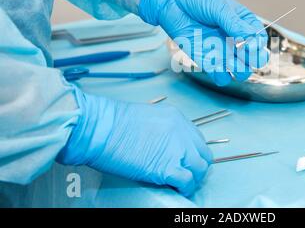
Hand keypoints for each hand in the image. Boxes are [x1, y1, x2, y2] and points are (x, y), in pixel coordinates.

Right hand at [58, 88, 211, 196]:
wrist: (101, 128)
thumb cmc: (114, 123)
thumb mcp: (148, 116)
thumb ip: (163, 129)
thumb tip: (165, 145)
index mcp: (177, 118)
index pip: (198, 139)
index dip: (193, 153)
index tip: (187, 161)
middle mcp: (182, 132)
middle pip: (203, 155)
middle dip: (197, 167)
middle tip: (186, 174)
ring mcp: (178, 149)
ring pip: (200, 169)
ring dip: (192, 179)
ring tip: (181, 184)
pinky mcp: (168, 167)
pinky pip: (187, 181)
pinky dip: (184, 187)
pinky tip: (176, 188)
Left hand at [138, 0, 268, 85]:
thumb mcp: (218, 5)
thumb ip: (234, 24)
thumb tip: (250, 40)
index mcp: (242, 22)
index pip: (259, 38)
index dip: (258, 44)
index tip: (251, 43)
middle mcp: (234, 37)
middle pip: (253, 58)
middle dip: (253, 59)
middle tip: (244, 54)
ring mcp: (221, 49)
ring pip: (240, 70)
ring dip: (239, 70)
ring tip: (231, 62)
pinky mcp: (205, 58)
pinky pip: (219, 74)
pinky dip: (221, 74)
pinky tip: (216, 66)